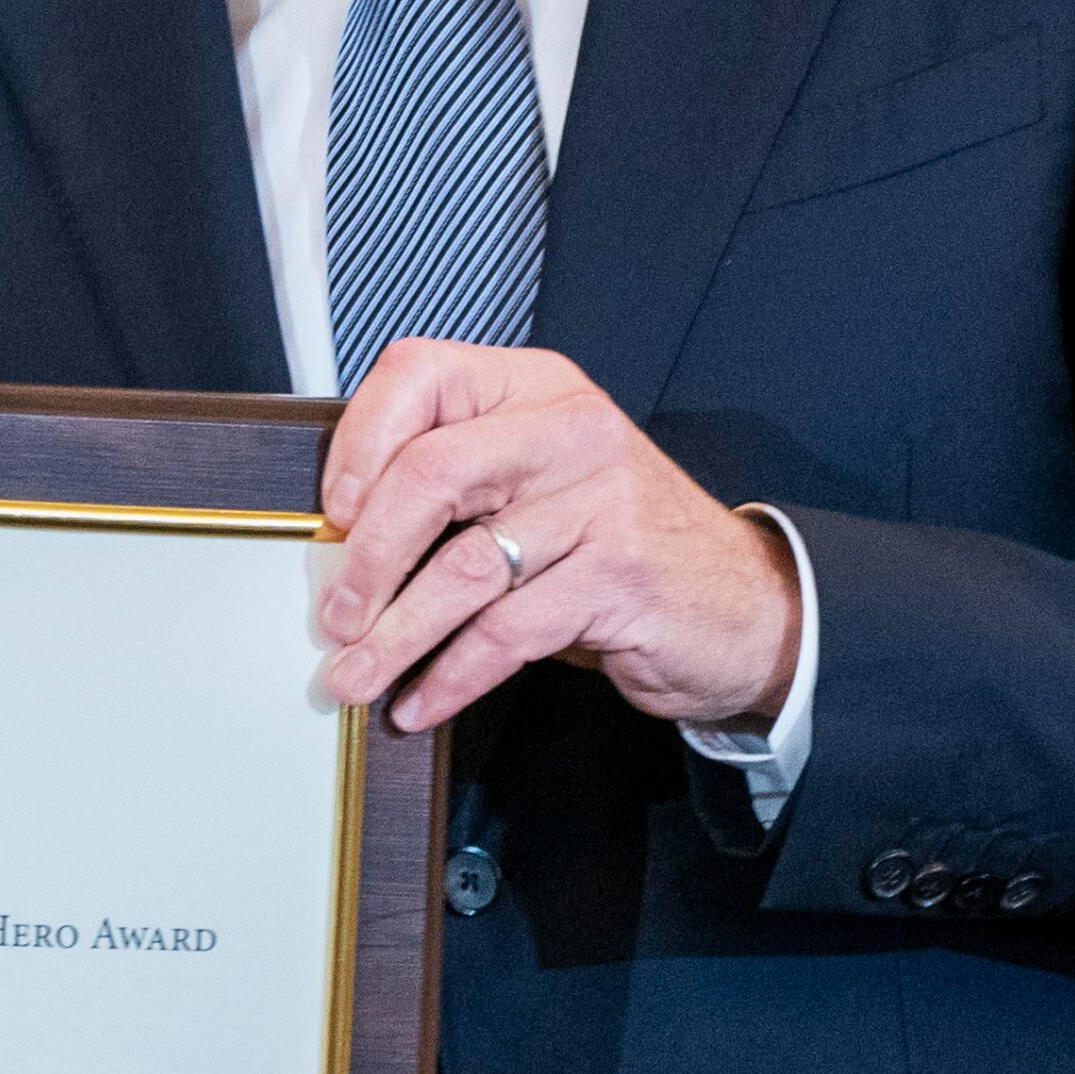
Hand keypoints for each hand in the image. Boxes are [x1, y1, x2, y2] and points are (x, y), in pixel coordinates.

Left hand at [317, 340, 798, 733]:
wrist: (744, 605)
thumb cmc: (614, 543)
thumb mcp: (539, 483)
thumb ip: (457, 485)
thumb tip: (339, 544)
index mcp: (535, 387)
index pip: (419, 374)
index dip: (358, 443)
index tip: (330, 515)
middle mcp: (570, 428)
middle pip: (431, 472)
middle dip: (365, 557)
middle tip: (333, 617)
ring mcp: (603, 499)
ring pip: (465, 566)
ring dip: (395, 634)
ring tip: (354, 676)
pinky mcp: (621, 576)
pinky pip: (507, 632)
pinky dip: (451, 675)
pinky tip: (421, 700)